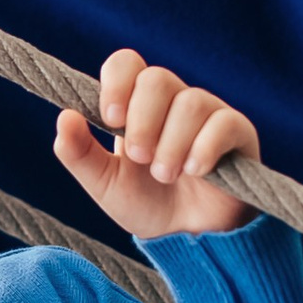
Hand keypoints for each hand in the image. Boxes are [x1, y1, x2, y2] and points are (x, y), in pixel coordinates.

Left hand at [55, 50, 258, 240]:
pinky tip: (195, 172)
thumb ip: (79, 153)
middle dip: (142, 121)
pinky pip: (224, 123)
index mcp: (139, 105)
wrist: (189, 239)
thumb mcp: (105, 184)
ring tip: (165, 176)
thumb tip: (64, 116)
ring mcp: (209, 114)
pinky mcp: (239, 133)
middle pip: (157, 78)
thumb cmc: (147, 204)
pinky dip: (204, 148)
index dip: (116, 83)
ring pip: (191, 102)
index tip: (109, 119)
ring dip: (171, 144)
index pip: (127, 63)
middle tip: (139, 159)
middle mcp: (175, 101)